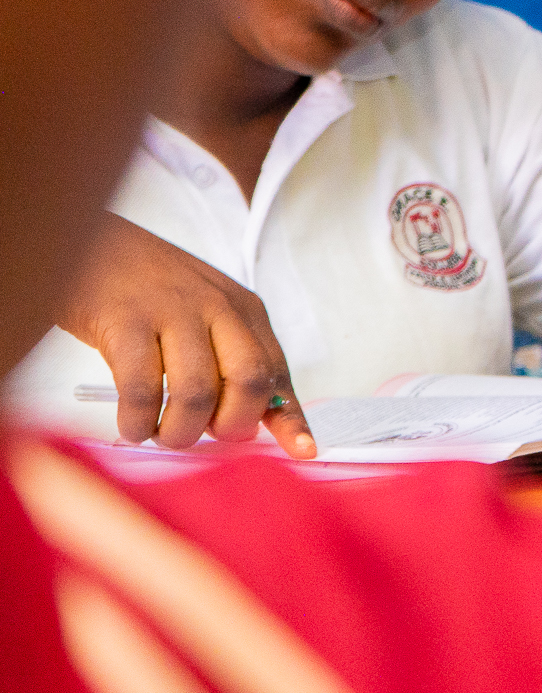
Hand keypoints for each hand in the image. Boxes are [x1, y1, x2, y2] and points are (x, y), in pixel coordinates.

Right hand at [53, 212, 314, 456]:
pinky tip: (132, 425)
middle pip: (249, 381)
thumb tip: (255, 422)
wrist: (88, 240)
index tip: (302, 451)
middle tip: (205, 435)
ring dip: (180, 430)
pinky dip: (139, 420)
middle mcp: (217, 308)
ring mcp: (172, 312)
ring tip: (161, 433)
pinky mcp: (124, 321)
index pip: (278, 371)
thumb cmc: (148, 290)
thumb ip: (232, 359)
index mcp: (245, 311)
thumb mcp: (206, 313)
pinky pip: (142, 388)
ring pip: (197, 392)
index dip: (289, 418)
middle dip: (232, 424)